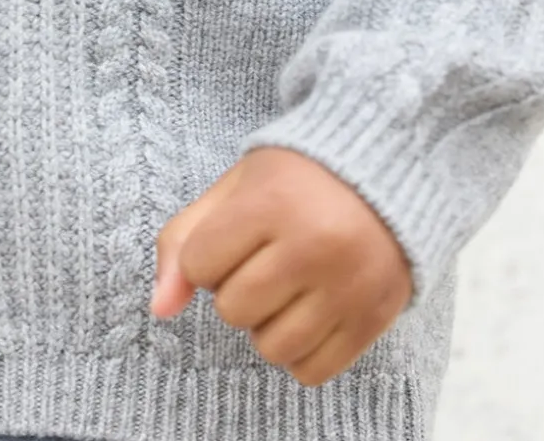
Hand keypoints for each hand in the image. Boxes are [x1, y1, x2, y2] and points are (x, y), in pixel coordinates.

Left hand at [149, 146, 413, 385]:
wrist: (384, 173)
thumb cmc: (296, 181)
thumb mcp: (235, 189)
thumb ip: (184, 240)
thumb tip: (159, 308)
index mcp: (272, 201)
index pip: (199, 265)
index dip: (207, 256)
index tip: (234, 237)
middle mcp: (314, 245)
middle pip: (233, 310)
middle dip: (236, 290)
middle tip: (263, 261)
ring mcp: (349, 285)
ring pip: (272, 348)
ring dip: (267, 324)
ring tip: (287, 287)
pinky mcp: (375, 317)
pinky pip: (313, 371)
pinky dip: (301, 352)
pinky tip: (309, 313)